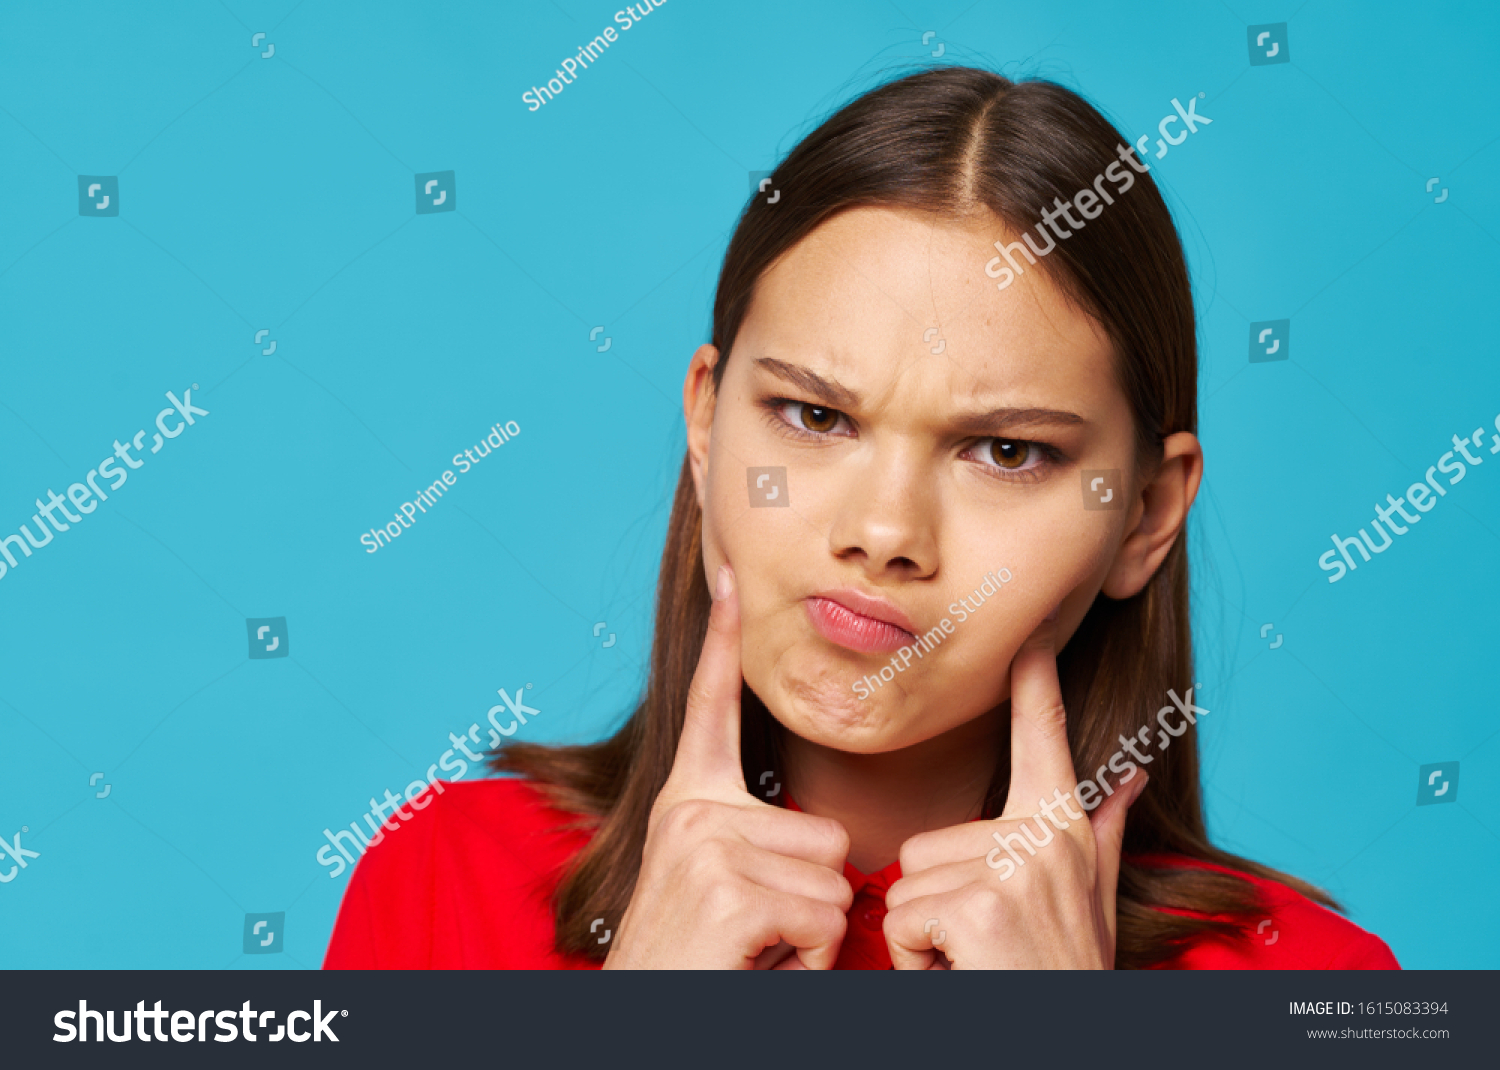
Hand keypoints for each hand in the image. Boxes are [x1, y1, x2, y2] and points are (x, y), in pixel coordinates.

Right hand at [604, 565, 853, 968]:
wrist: (647, 1020)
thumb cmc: (699, 967)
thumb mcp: (721, 889)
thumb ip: (757, 846)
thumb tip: (828, 841)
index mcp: (688, 803)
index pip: (711, 706)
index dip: (722, 640)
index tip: (731, 572)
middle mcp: (690, 810)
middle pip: (826, 832)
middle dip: (812, 901)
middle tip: (758, 937)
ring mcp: (705, 843)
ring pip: (833, 878)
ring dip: (812, 935)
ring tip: (755, 953)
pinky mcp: (727, 884)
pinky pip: (826, 915)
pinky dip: (811, 960)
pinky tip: (757, 966)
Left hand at [881, 611, 1147, 968]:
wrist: (1068, 1045)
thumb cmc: (1063, 974)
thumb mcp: (1091, 902)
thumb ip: (1102, 831)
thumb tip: (1130, 772)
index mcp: (1062, 829)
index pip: (1045, 738)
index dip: (1036, 681)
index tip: (1030, 627)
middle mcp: (1045, 837)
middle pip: (925, 843)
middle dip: (935, 909)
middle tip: (981, 950)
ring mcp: (1014, 869)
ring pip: (907, 885)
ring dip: (924, 941)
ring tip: (974, 965)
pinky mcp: (982, 905)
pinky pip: (903, 920)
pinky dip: (917, 965)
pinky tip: (963, 978)